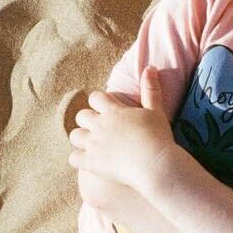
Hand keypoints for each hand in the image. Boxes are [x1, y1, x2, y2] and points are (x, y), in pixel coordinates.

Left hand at [67, 68, 178, 192]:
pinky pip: (73, 158)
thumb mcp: (156, 110)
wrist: (156, 165)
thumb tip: (150, 67)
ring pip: (74, 136)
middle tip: (99, 128)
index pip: (95, 98)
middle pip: (81, 116)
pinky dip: (78, 159)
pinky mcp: (91, 162)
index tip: (106, 110)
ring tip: (92, 144)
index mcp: (114, 111)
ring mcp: (93, 144)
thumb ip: (151, 89)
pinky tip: (89, 161)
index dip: (99, 103)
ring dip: (81, 139)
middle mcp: (100, 125)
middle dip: (88, 121)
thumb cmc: (158, 137)